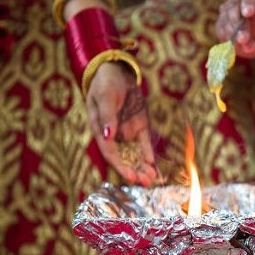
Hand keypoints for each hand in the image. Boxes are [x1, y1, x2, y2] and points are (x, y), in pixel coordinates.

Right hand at [86, 62, 156, 185]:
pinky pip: (144, 143)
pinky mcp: (139, 126)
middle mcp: (114, 135)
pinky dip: (148, 153)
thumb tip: (108, 136)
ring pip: (135, 154)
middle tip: (146, 182)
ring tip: (153, 178)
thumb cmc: (105, 83)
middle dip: (134, 171)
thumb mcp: (105, 97)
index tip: (130, 177)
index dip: (120, 166)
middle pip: (124, 158)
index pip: (110, 153)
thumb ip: (107, 116)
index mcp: (101, 130)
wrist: (116, 72)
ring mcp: (127, 131)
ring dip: (143, 166)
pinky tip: (154, 162)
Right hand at [216, 0, 254, 58]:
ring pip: (226, 20)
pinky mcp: (222, 22)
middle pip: (234, 7)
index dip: (248, 2)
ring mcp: (228, 8)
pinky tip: (239, 47)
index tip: (248, 14)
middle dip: (239, 25)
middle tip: (244, 39)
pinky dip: (228, 40)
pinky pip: (221, 30)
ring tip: (250, 48)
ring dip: (234, 36)